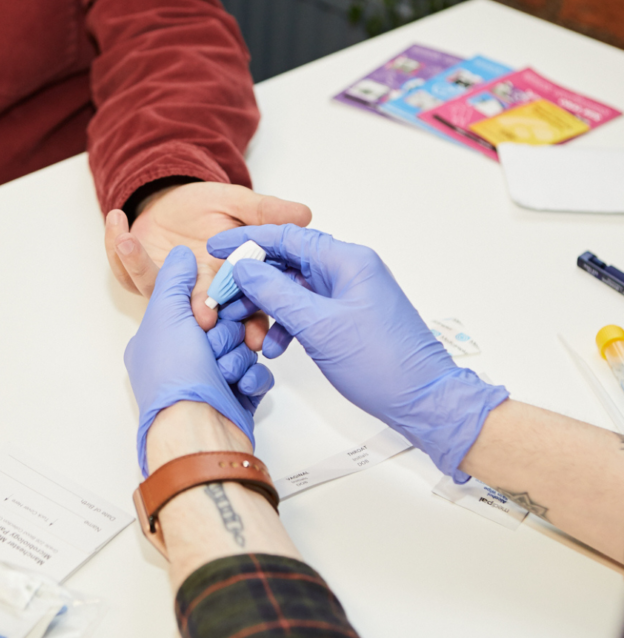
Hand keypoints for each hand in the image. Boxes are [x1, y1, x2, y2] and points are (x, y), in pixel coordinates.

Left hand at [105, 182, 311, 348]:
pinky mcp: (139, 278)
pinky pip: (125, 270)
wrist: (173, 203)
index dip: (253, 325)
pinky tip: (117, 218)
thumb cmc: (208, 208)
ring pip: (158, 293)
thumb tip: (305, 214)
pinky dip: (117, 246)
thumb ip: (266, 212)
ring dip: (143, 269)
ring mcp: (166, 290)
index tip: (257, 336)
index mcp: (228, 282)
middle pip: (203, 312)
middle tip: (203, 316)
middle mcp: (197, 293)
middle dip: (202, 313)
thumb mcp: (239, 203)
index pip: (247, 310)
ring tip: (132, 243)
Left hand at [125, 245, 273, 475]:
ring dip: (238, 358)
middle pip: (225, 325)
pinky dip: (252, 378)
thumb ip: (175, 278)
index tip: (217, 309)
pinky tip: (241, 385)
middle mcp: (183, 360)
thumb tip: (182, 254)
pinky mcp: (235, 398)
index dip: (212, 304)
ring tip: (225, 372)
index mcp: (161, 339)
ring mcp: (209, 381)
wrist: (197, 433)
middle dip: (227, 335)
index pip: (196, 304)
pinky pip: (256, 374)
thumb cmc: (175, 378)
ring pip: (243, 348)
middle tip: (216, 346)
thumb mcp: (166, 314)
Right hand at [207, 225, 507, 480]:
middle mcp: (348, 270)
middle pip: (287, 262)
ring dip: (267, 307)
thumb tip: (245, 268)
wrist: (422, 400)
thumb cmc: (383, 363)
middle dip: (252, 280)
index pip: (287, 237)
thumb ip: (276, 293)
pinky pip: (306, 311)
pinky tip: (273, 346)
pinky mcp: (346, 317)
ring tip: (245, 326)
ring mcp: (348, 294)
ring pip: (293, 289)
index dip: (247, 241)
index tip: (216, 247)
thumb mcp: (319, 326)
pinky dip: (285, 325)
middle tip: (223, 296)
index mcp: (347, 260)